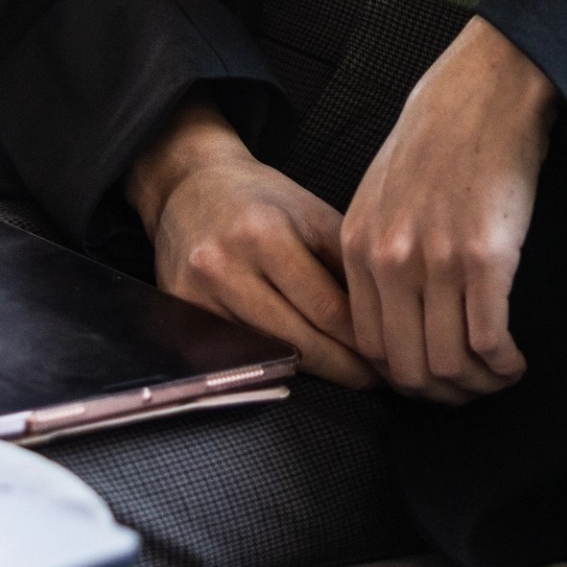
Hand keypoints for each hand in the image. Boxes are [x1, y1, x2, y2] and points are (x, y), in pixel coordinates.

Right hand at [126, 97, 372, 386]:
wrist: (188, 186)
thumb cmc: (262, 201)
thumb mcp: (313, 214)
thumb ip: (346, 265)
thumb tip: (385, 320)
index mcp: (264, 235)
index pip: (325, 308)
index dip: (362, 341)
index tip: (389, 358)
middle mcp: (224, 267)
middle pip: (296, 341)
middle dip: (342, 366)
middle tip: (376, 380)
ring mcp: (195, 295)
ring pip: (265, 355)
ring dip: (310, 371)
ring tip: (347, 374)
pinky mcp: (177, 314)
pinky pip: (232, 356)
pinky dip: (268, 365)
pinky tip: (299, 368)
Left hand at [339, 19, 557, 401]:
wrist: (486, 91)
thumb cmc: (442, 137)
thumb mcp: (382, 192)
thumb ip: (377, 250)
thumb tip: (391, 313)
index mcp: (359, 247)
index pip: (369, 348)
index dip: (404, 378)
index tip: (434, 378)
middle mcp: (390, 261)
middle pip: (408, 368)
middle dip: (443, 395)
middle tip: (472, 391)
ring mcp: (436, 261)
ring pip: (450, 364)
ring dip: (479, 386)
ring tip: (499, 376)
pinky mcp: (486, 258)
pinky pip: (490, 341)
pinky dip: (505, 366)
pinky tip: (516, 361)